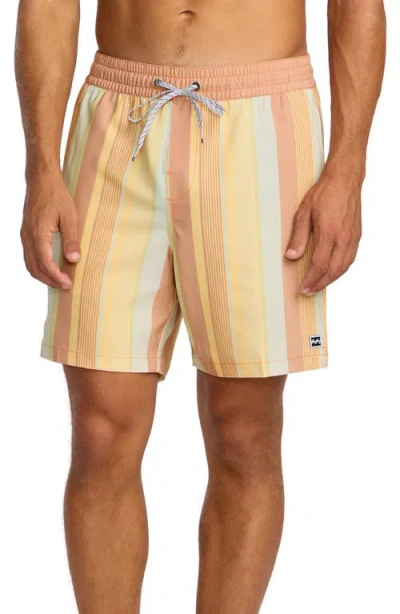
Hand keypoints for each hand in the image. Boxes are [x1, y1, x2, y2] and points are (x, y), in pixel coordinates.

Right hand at [20, 170, 80, 288]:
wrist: (42, 180)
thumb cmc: (57, 196)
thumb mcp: (70, 216)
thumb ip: (71, 238)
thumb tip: (74, 259)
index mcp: (38, 234)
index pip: (45, 264)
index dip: (56, 277)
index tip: (69, 283)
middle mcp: (28, 237)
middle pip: (35, 269)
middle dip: (50, 281)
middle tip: (66, 286)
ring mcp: (25, 236)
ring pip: (30, 264)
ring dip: (43, 276)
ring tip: (59, 280)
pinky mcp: (26, 233)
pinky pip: (29, 256)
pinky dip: (38, 267)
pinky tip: (50, 268)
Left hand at [285, 169, 362, 294]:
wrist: (345, 178)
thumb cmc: (324, 192)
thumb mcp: (303, 213)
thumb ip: (298, 237)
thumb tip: (291, 256)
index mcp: (329, 233)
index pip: (320, 265)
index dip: (311, 280)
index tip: (303, 288)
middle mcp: (343, 238)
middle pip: (333, 270)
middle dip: (320, 284)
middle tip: (309, 291)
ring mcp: (352, 237)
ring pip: (344, 267)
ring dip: (331, 279)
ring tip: (319, 284)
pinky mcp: (357, 235)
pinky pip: (350, 258)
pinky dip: (341, 269)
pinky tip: (333, 271)